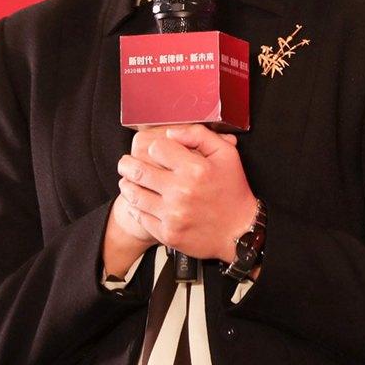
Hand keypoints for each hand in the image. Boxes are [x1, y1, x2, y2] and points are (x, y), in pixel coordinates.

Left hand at [117, 124, 255, 262]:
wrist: (239, 232)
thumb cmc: (232, 191)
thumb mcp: (227, 155)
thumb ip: (200, 136)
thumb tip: (172, 132)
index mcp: (196, 169)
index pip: (157, 148)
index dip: (156, 147)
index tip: (157, 152)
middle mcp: (182, 191)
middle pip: (138, 170)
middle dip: (128, 164)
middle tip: (125, 163)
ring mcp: (173, 214)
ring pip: (134, 194)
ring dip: (127, 184)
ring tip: (127, 180)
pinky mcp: (167, 233)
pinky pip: (140, 216)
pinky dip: (135, 207)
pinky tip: (137, 202)